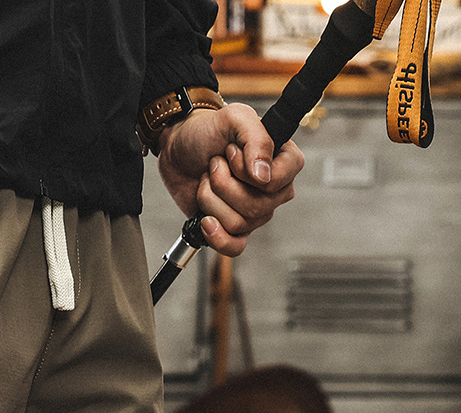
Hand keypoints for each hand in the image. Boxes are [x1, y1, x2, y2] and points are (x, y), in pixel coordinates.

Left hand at [156, 102, 303, 256]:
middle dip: (224, 184)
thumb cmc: (208, 130)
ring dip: (211, 199)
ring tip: (207, 180)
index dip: (249, 170)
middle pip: (257, 207)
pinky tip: (205, 220)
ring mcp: (253, 211)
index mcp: (283, 160)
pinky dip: (216, 236)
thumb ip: (257, 139)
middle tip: (214, 164)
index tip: (231, 152)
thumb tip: (263, 176)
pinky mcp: (231, 227)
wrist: (178, 148)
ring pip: (239, 223)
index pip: (280, 180)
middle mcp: (273, 189)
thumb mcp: (235, 118)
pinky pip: (234, 247)